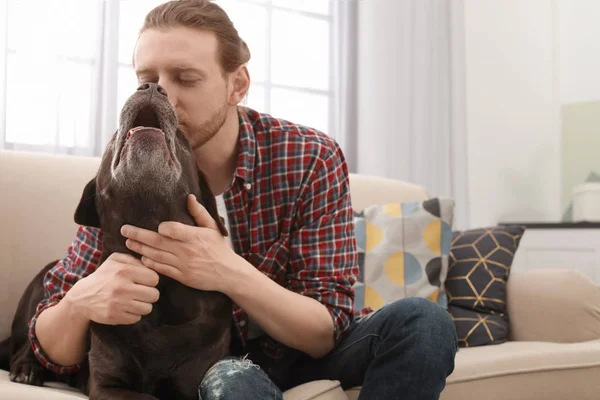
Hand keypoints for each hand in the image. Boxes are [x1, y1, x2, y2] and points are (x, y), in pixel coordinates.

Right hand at [63, 252, 159, 324]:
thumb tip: (150, 265)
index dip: (150, 280)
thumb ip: (134, 260)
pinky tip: (126, 308)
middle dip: (149, 294)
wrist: (81, 298)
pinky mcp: (114, 317)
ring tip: (133, 300)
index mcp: (124, 271)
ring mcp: (118, 304)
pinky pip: (137, 318)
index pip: (154, 279)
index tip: (143, 281)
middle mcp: (122, 288)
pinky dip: (133, 314)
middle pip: (154, 295)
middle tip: (141, 293)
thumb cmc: (103, 276)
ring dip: (143, 305)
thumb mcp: (115, 260)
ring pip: (148, 308)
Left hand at [120, 194, 240, 292]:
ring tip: (128, 243)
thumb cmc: (219, 248)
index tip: (156, 226)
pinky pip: (162, 269)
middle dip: (139, 235)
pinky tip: (142, 258)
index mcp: (195, 236)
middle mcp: (187, 250)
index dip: (162, 228)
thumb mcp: (212, 227)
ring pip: (157, 255)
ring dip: (140, 249)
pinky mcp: (182, 276)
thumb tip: (189, 197)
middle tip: (124, 230)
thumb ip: (199, 212)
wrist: (228, 273)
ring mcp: (184, 265)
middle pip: (159, 242)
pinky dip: (151, 264)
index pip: (173, 229)